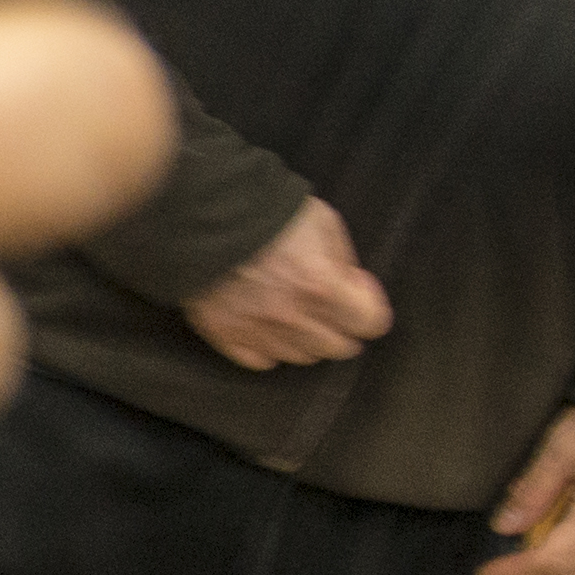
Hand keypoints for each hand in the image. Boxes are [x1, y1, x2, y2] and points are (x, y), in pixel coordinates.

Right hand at [186, 194, 393, 368]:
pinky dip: (267, 348)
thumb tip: (350, 286)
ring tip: (292, 314)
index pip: (371, 324)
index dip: (367, 306)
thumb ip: (342, 261)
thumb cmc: (267, 212)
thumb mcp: (323, 221)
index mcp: (322, 287)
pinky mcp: (225, 335)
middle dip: (340, 326)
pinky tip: (264, 327)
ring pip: (300, 357)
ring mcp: (257, 331)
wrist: (203, 214)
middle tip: (325, 304)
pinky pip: (259, 362)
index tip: (355, 292)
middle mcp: (293, 319)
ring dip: (303, 339)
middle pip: (338, 348)